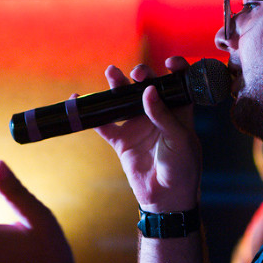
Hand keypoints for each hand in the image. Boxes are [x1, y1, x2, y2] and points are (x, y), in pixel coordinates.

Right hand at [94, 57, 201, 212]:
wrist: (166, 198)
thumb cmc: (182, 168)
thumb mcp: (179, 140)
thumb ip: (163, 115)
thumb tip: (147, 90)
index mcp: (178, 112)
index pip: (178, 84)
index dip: (176, 70)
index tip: (169, 63)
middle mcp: (157, 115)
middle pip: (146, 87)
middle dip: (142, 75)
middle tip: (137, 74)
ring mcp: (138, 126)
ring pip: (124, 100)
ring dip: (117, 86)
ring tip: (111, 72)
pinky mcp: (122, 141)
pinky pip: (104, 124)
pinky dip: (91, 114)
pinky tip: (80, 101)